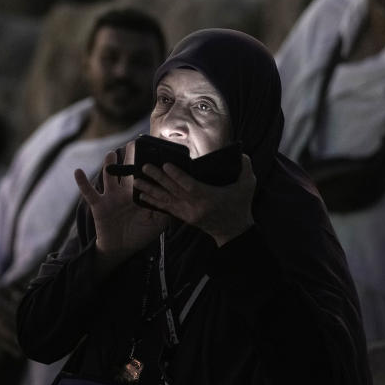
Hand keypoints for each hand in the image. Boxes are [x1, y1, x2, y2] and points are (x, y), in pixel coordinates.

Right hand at [74, 146, 168, 274]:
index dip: (148, 165)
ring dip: (108, 165)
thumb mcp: (156, 225)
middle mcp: (124, 192)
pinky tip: (78, 171)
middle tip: (134, 142)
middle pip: (127, 171)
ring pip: (109, 177)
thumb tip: (173, 199)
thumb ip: (164, 212)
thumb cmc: (138, 235)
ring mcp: (110, 197)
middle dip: (130, 158)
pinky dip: (82, 182)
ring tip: (111, 154)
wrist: (119, 248)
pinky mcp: (98, 204)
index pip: (144, 176)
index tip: (153, 151)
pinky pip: (89, 192)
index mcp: (139, 195)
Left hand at [134, 153, 256, 246]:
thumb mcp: (248, 185)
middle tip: (145, 167)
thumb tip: (241, 154)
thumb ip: (245, 168)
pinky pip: (166, 208)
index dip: (177, 175)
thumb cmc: (240, 206)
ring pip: (166, 200)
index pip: (189, 185)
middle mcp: (195, 206)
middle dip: (157, 178)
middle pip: (173, 190)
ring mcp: (188, 213)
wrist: (234, 231)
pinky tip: (142, 195)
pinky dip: (154, 201)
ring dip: (150, 190)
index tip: (166, 164)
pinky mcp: (184, 217)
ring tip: (136, 182)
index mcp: (209, 198)